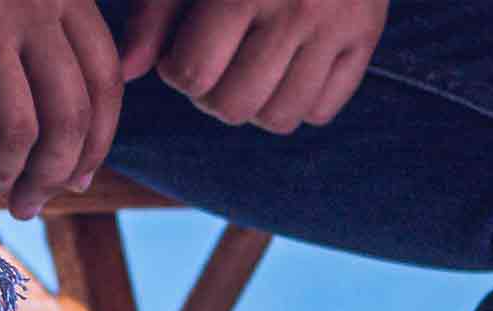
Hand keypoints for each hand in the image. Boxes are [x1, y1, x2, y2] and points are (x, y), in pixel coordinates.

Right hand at [0, 0, 122, 217]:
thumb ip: (54, 42)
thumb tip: (78, 157)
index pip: (104, 83)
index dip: (97, 144)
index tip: (76, 180)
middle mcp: (32, 3)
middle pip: (68, 117)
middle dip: (53, 176)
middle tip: (29, 206)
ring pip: (18, 129)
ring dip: (6, 178)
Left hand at [120, 0, 386, 132]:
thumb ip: (154, 10)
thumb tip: (126, 72)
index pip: (193, 75)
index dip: (177, 71)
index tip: (181, 49)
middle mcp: (298, 6)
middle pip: (234, 106)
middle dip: (210, 94)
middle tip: (212, 63)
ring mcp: (339, 24)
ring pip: (280, 118)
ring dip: (254, 105)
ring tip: (246, 69)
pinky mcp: (366, 34)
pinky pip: (322, 110)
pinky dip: (298, 101)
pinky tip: (285, 67)